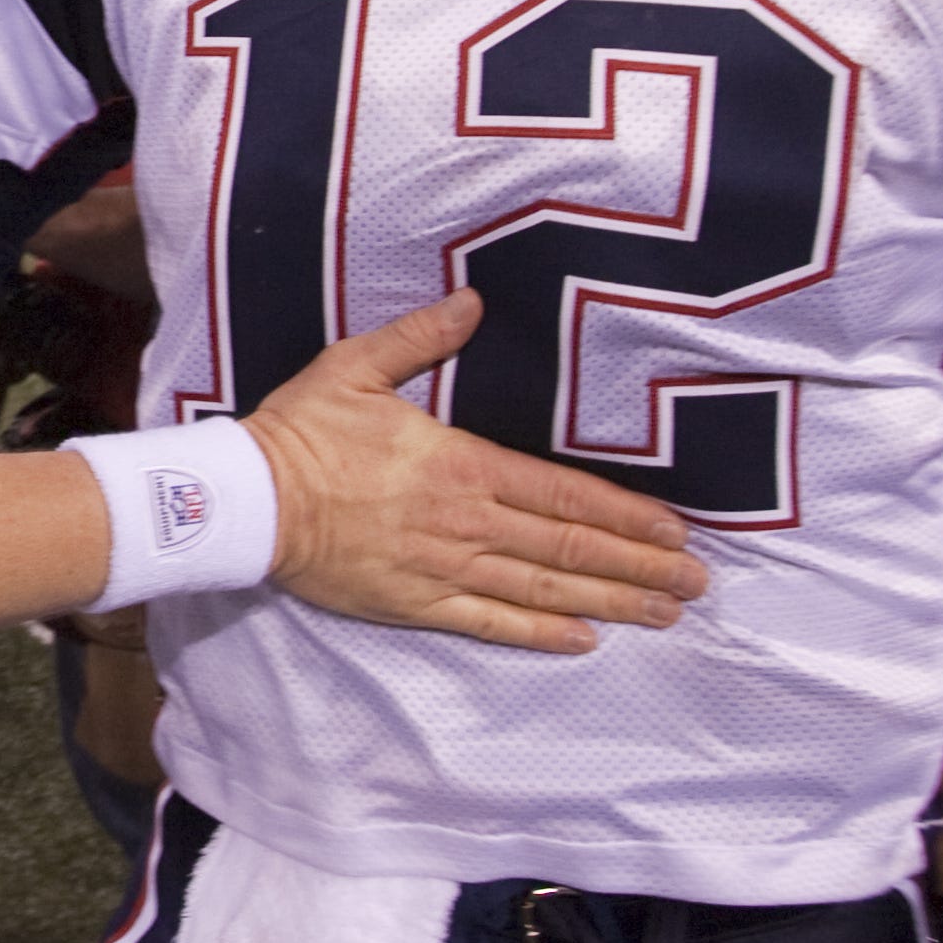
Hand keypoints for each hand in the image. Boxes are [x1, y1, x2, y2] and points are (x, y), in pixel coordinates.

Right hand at [247, 290, 709, 652]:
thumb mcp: (356, 366)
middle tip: (694, 584)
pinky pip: (489, 624)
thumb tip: (472, 303)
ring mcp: (442, 570)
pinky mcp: (414, 604)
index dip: (625, 516)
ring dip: (608, 602)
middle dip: (638, 566)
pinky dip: (540, 633)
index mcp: (461, 464)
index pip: (562, 495)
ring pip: (542, 590)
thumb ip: (421, 337)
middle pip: (568, 548)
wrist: (247, 501)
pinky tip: (582, 640)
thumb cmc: (302, 431)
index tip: (676, 531)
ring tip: (661, 614)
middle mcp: (465, 522)